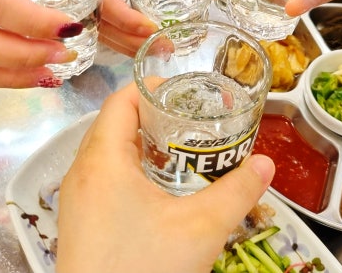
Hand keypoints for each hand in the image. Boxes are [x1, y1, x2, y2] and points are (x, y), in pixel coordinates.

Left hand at [56, 83, 274, 272]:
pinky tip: (158, 189)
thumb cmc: (144, 269)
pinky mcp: (79, 221)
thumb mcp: (200, 229)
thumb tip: (265, 165)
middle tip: (191, 119)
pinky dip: (129, 169)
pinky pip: (102, 177)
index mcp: (103, 158)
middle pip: (114, 122)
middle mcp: (82, 170)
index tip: (186, 91)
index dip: (152, 87)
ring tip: (179, 150)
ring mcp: (76, 198)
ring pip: (106, 151)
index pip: (121, 99)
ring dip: (140, 143)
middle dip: (152, 114)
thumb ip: (237, 192)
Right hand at [74, 0, 174, 54]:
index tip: (153, 29)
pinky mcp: (90, 4)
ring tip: (158, 50)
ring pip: (101, 32)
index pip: (106, 2)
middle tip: (164, 47)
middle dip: (132, 41)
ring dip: (128, 45)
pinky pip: (102, 27)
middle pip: (101, 25)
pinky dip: (122, 38)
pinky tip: (142, 44)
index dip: (128, 20)